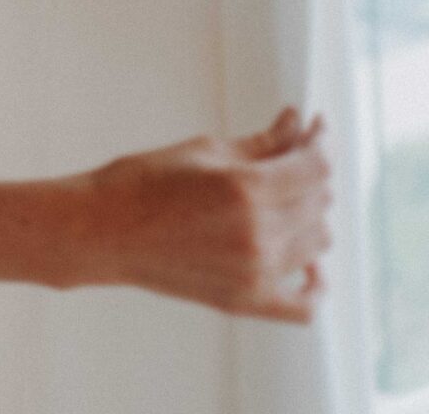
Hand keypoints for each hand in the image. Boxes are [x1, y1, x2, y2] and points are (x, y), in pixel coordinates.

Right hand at [41, 107, 332, 320]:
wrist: (105, 230)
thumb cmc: (147, 181)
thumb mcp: (206, 150)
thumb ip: (262, 142)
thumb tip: (297, 122)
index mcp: (248, 190)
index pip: (315, 166)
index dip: (322, 140)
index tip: (316, 126)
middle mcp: (259, 235)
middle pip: (319, 201)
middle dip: (312, 170)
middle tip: (295, 150)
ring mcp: (255, 274)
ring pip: (317, 242)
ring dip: (311, 213)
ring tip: (288, 194)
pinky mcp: (246, 301)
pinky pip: (304, 305)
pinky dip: (315, 284)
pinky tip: (310, 261)